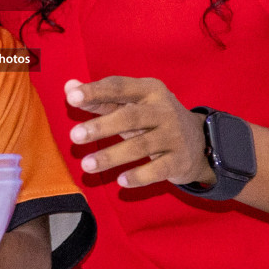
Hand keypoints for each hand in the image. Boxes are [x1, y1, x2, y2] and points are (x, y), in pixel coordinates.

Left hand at [64, 76, 215, 188]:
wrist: (199, 141)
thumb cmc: (153, 119)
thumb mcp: (131, 104)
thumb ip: (100, 98)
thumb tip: (69, 87)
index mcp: (149, 90)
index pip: (119, 87)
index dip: (95, 91)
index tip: (71, 97)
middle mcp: (164, 110)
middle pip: (130, 117)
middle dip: (101, 126)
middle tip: (74, 136)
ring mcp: (174, 135)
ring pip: (141, 146)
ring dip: (112, 156)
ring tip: (86, 164)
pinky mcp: (180, 160)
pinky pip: (158, 169)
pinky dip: (140, 176)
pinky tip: (120, 181)